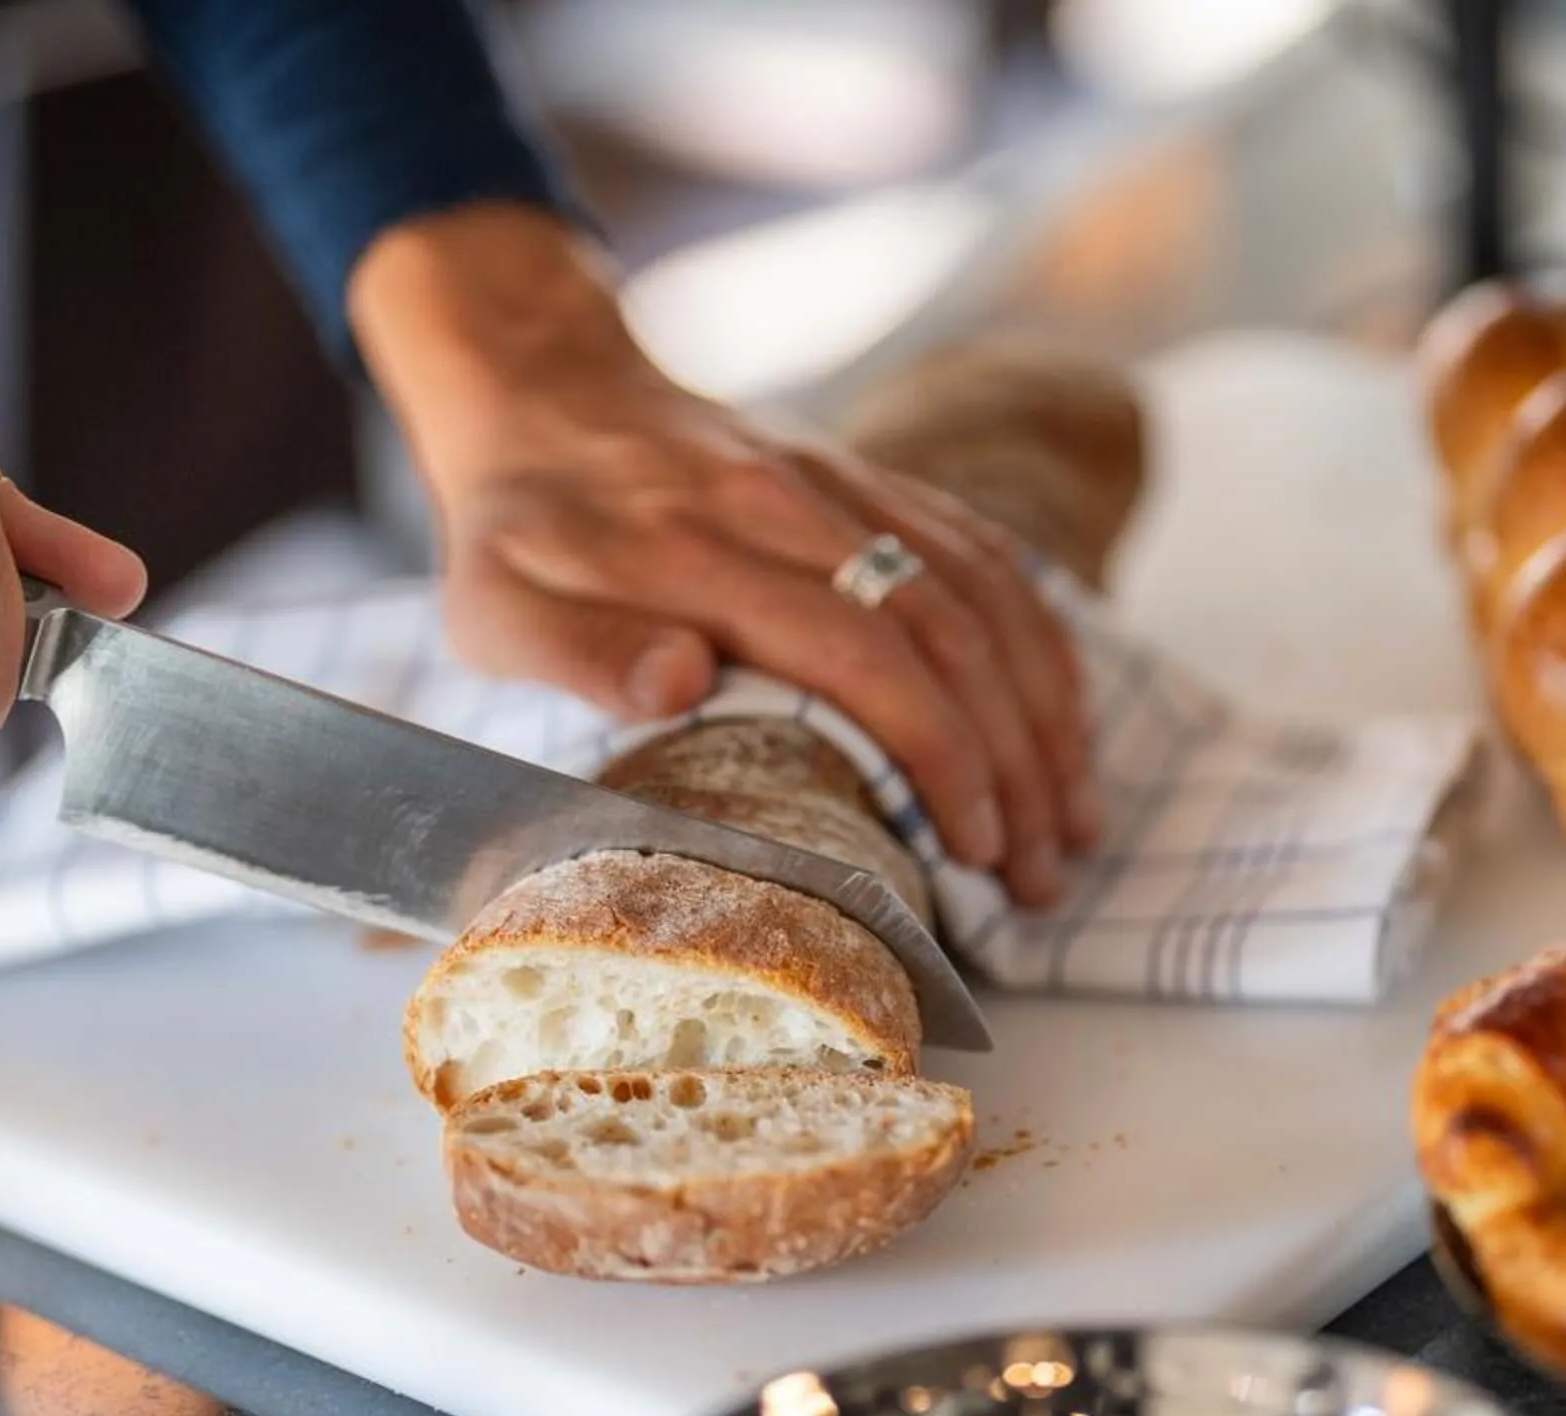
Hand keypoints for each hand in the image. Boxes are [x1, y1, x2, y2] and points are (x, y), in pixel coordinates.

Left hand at [349, 202, 1096, 909]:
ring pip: (987, 594)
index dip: (938, 754)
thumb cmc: (518, 533)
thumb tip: (682, 679)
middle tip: (1038, 877)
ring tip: (1070, 822)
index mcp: (706, 553)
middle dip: (1015, 763)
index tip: (973, 847)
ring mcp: (842, 486)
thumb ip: (580, 648)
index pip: (864, 655)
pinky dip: (1040, 639)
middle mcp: (794, 507)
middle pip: (952, 634)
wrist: (543, 389)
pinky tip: (1065, 720)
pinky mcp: (869, 481)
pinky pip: (984, 552)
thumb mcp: (495, 608)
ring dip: (1046, 712)